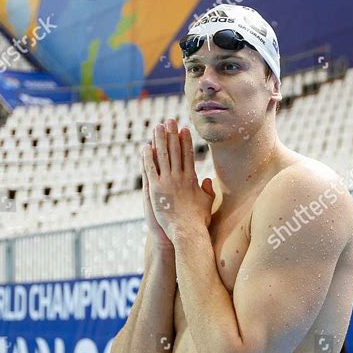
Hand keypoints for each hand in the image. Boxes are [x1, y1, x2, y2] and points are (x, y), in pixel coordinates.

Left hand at [142, 118, 214, 243]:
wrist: (187, 232)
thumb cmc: (198, 221)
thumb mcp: (207, 204)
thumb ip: (207, 190)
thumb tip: (207, 180)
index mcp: (191, 179)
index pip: (188, 155)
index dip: (185, 141)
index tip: (184, 129)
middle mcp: (179, 177)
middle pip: (175, 151)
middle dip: (172, 134)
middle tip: (169, 120)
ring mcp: (167, 181)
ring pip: (162, 156)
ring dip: (159, 140)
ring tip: (157, 126)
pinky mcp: (156, 188)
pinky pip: (150, 169)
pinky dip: (148, 157)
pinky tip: (145, 147)